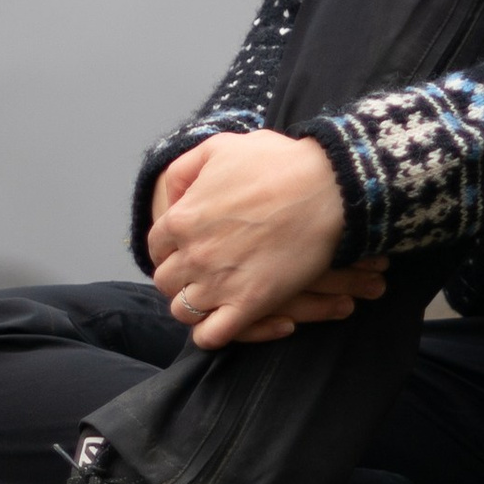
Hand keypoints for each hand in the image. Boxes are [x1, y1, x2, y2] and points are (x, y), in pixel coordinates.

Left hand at [146, 131, 367, 347]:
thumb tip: (173, 196)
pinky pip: (211, 336)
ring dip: (194, 305)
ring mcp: (219, 283)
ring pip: (183, 311)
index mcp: (182, 217)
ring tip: (214, 296)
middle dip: (180, 277)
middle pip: (166, 281)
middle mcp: (193, 254)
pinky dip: (211, 334)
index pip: (156, 247)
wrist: (327, 188)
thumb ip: (185, 168)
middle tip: (202, 271)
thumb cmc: (277, 163)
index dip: (170, 248)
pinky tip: (226, 320)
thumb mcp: (220, 147)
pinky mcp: (249, 304)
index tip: (188, 247)